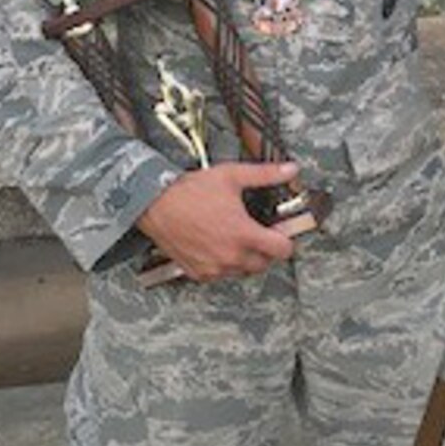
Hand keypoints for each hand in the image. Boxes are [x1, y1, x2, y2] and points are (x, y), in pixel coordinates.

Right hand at [137, 160, 300, 280]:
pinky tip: (219, 247)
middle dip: (266, 250)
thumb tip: (289, 170)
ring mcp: (214, 267)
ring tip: (237, 239)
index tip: (280, 232)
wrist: (155, 204)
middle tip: (259, 234)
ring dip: (246, 258)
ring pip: (243, 271)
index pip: (282, 250)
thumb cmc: (188, 192)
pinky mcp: (199, 272)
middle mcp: (230, 255)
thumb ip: (265, 174)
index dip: (285, 240)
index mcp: (243, 233)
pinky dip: (224, 265)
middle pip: (265, 263)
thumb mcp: (232, 176)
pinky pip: (221, 275)